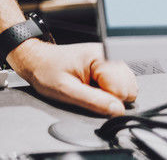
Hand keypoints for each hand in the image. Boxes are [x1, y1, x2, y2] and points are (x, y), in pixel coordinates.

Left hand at [7, 40, 137, 116]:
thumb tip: (116, 110)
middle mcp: (110, 56)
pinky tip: (92, 85)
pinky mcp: (109, 66)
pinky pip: (120, 86)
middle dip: (110, 97)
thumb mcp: (65, 90)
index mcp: (101, 57)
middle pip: (129, 89)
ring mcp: (111, 60)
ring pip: (127, 88)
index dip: (106, 99)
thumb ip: (93, 101)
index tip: (88, 94)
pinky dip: (108, 90)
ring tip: (88, 87)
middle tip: (87, 90)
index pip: (123, 90)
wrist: (37, 60)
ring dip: (110, 93)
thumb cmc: (46, 71)